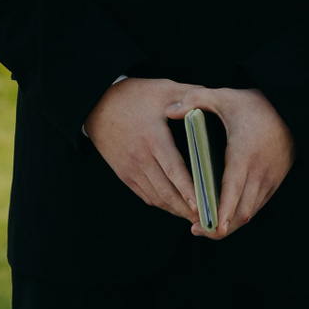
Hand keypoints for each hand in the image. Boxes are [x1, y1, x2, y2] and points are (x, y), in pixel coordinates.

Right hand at [83, 77, 199, 222]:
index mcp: (153, 137)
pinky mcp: (124, 174)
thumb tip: (214, 98)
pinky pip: (146, 196)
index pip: (174, 170)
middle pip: (167, 191)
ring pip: (157, 198)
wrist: (95, 104)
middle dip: (188, 209)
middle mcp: (141, 157)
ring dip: (176, 210)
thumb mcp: (162, 88)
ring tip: (196, 217)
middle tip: (208, 220)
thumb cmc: (132, 95)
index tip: (203, 205)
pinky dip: (162, 204)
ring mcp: (130, 168)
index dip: (188, 190)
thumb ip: (190, 94)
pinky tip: (175, 206)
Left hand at [168, 86, 292, 238]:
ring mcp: (269, 180)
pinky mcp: (273, 183)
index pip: (233, 188)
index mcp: (244, 153)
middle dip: (220, 224)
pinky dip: (239, 215)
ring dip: (230, 223)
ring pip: (249, 212)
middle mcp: (259, 172)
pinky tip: (223, 218)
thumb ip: (196, 100)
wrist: (294, 112)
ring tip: (205, 228)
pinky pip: (256, 206)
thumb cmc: (257, 105)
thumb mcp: (225, 96)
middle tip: (197, 229)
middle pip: (241, 209)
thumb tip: (169, 111)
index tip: (213, 226)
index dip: (223, 210)